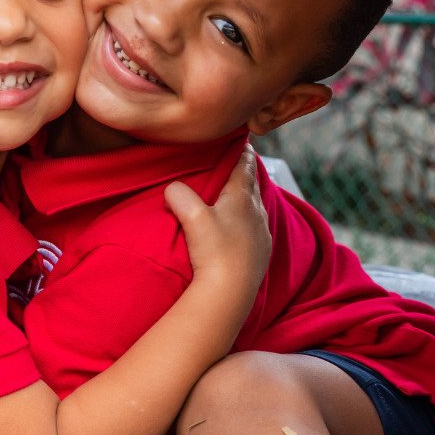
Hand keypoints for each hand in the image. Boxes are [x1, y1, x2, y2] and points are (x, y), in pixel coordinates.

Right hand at [165, 148, 270, 300]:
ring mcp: (261, 233)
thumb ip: (180, 195)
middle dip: (243, 172)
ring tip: (234, 195)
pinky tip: (238, 228)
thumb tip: (172, 187)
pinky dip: (246, 221)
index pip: (244, 166)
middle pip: (251, 184)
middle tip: (236, 163)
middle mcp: (256, 212)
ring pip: (254, 207)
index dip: (242, 152)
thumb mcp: (192, 217)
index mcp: (241, 198)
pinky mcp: (261, 253)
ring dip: (245, 198)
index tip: (240, 141)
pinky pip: (255, 228)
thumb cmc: (213, 252)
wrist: (230, 293)